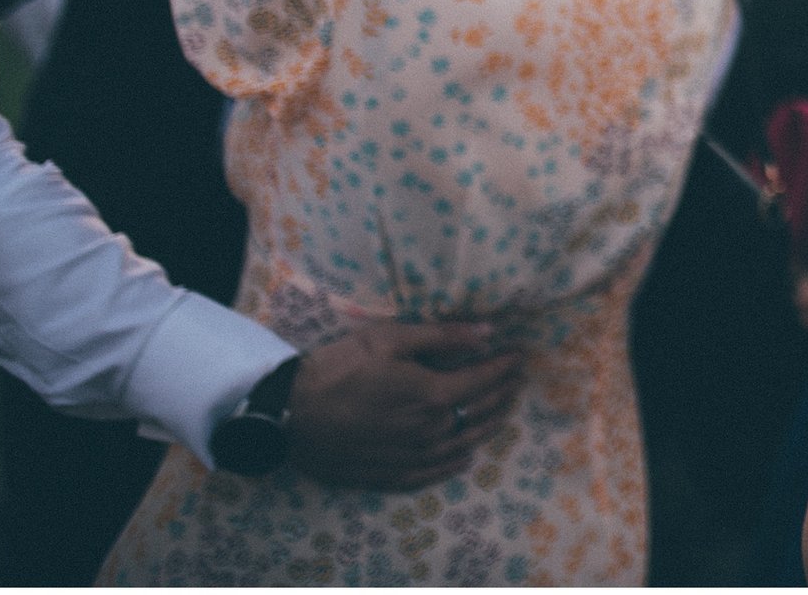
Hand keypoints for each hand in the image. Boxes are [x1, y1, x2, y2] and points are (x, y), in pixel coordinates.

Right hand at [285, 318, 526, 488]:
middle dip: (502, 394)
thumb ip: (443, 337)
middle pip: (478, 413)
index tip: (520, 355)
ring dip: (486, 427)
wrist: (287, 416)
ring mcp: (409, 458)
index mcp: (433, 395)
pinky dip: (453, 464)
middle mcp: (429, 432)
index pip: (483, 380)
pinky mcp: (387, 476)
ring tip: (503, 413)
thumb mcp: (389, 339)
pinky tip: (463, 458)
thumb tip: (489, 331)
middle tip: (516, 381)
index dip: (505, 366)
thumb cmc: (337, 369)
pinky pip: (431, 474)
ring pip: (461, 444)